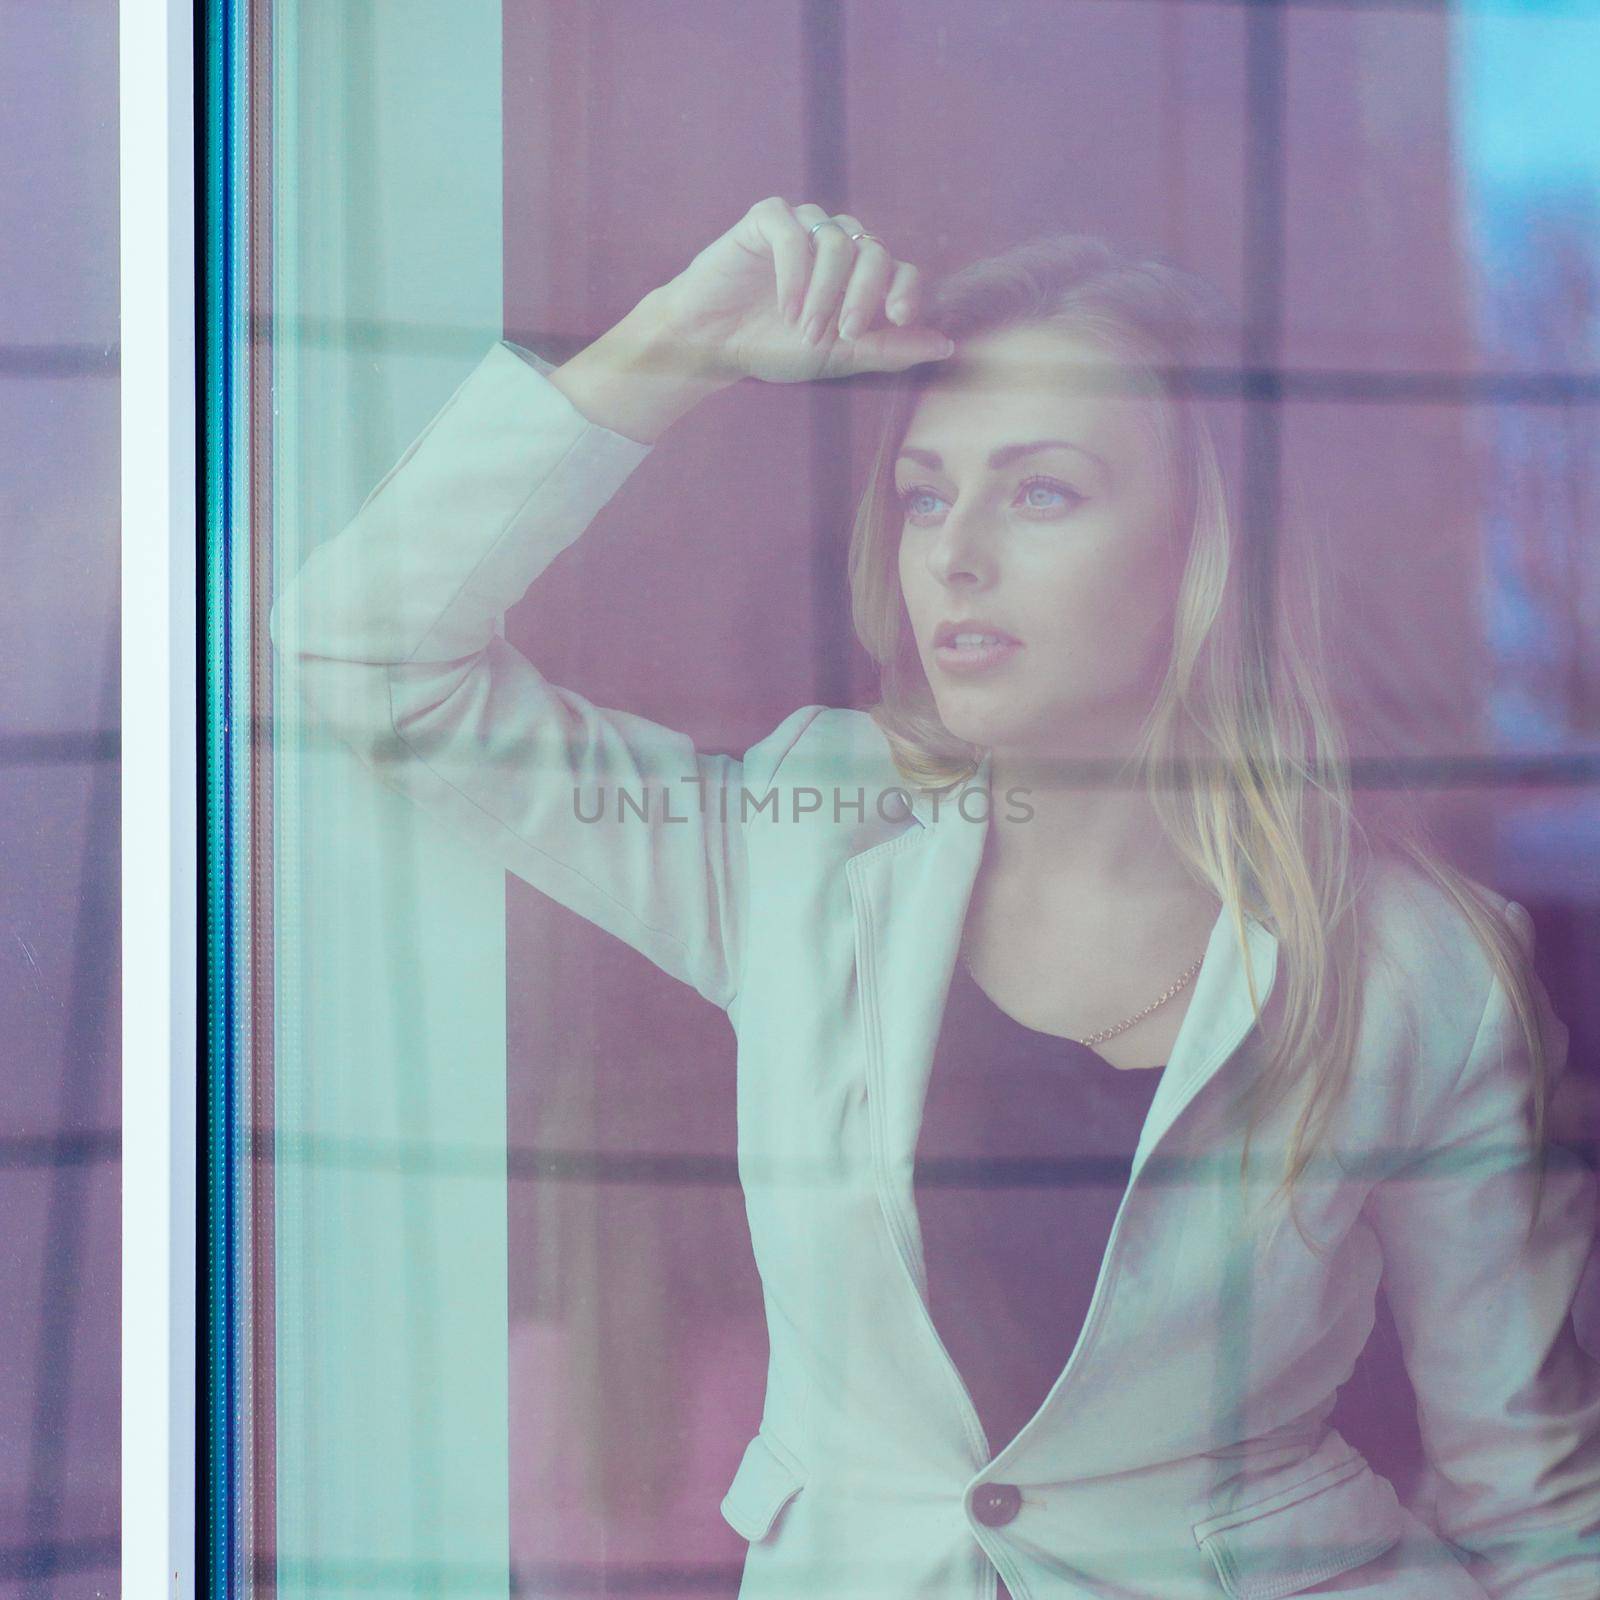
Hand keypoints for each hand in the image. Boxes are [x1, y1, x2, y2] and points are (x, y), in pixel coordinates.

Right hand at [651, 196, 955, 384]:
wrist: (712, 343)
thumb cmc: (772, 348)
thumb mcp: (838, 357)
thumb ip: (888, 349)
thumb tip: (945, 345)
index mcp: (858, 275)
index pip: (901, 269)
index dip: (906, 290)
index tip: (897, 317)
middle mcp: (836, 244)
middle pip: (874, 253)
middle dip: (860, 297)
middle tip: (838, 334)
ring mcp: (803, 227)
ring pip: (837, 241)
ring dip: (824, 292)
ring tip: (802, 329)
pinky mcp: (766, 218)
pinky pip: (795, 231)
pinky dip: (795, 271)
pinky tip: (785, 307)